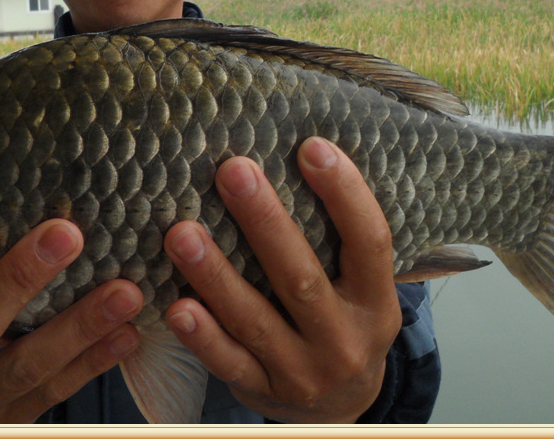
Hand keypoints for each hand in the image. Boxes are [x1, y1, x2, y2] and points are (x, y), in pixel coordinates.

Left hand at [163, 137, 401, 422]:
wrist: (341, 408)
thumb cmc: (344, 322)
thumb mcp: (362, 288)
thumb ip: (338, 239)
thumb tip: (300, 152)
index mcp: (376, 303)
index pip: (370, 242)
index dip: (345, 194)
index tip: (312, 147)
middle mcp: (345, 340)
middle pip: (302, 278)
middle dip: (265, 221)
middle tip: (233, 170)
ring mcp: (303, 372)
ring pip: (256, 320)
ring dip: (216, 274)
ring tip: (181, 232)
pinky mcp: (264, 392)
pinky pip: (228, 364)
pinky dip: (203, 337)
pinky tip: (177, 306)